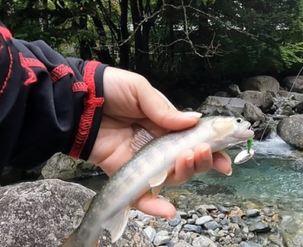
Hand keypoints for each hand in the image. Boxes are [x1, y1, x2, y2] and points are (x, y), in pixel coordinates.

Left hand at [87, 67, 231, 218]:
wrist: (77, 101)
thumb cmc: (109, 90)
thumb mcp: (140, 91)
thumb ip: (165, 110)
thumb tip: (194, 121)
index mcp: (165, 124)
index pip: (194, 140)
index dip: (212, 150)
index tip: (226, 158)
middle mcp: (158, 146)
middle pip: (187, 162)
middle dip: (202, 160)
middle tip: (202, 151)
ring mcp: (144, 162)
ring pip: (172, 177)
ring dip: (186, 173)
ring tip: (187, 158)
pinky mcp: (126, 175)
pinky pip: (143, 195)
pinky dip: (155, 206)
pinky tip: (169, 211)